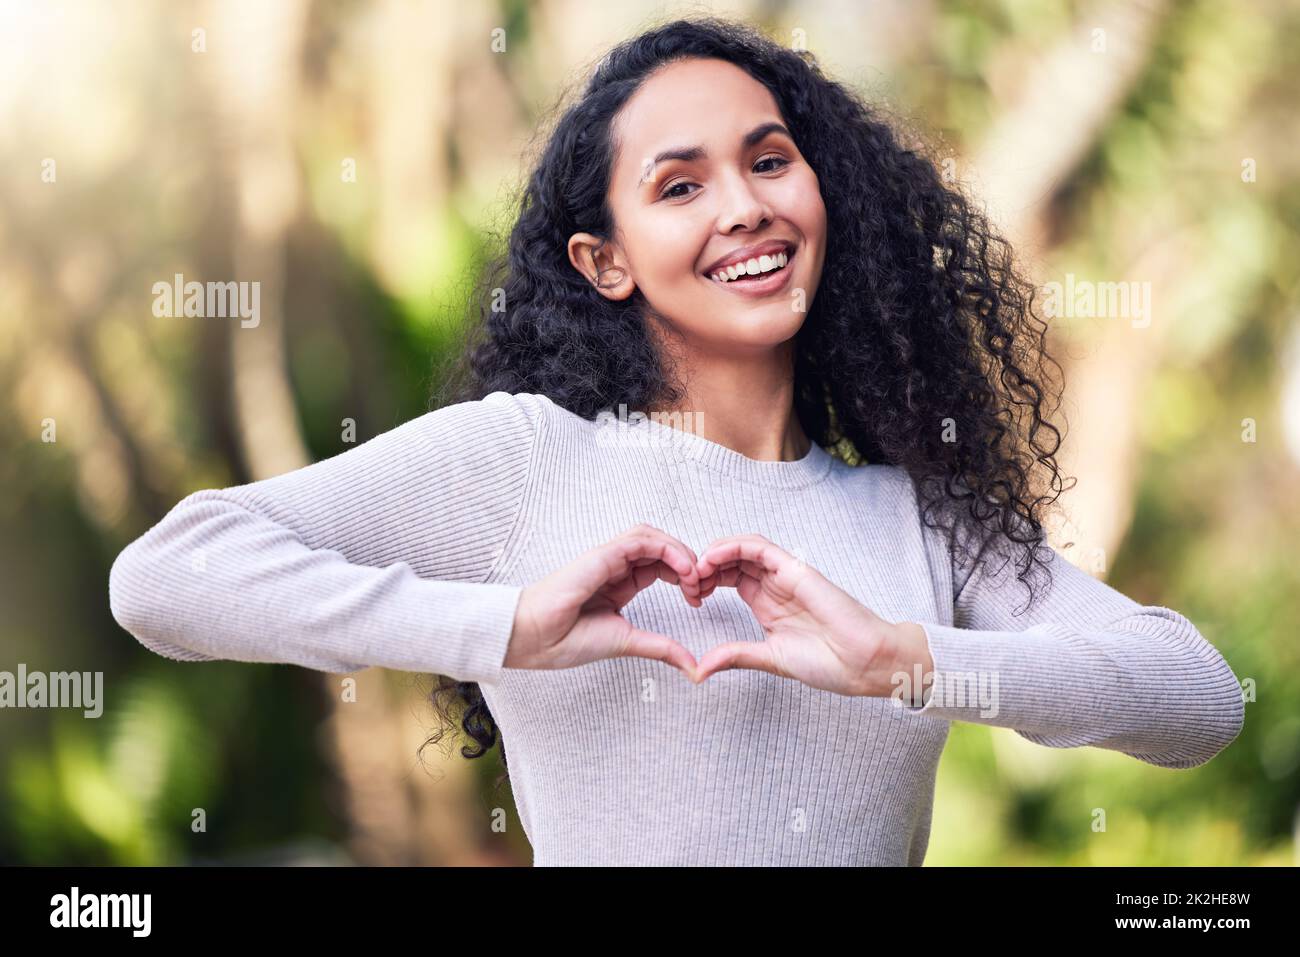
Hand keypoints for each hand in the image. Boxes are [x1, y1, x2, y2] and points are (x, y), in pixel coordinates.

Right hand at [505, 524, 703, 680]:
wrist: (536, 638)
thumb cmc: (568, 640)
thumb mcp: (629, 642)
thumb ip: (661, 648)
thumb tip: (693, 667)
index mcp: (620, 584)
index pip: (660, 565)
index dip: (684, 576)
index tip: (697, 600)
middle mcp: (615, 567)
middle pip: (661, 548)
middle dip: (687, 562)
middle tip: (701, 588)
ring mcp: (608, 558)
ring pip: (652, 537)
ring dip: (679, 551)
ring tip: (693, 575)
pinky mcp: (602, 555)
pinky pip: (640, 539)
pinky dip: (666, 548)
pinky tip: (682, 568)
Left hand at [692, 534, 932, 697]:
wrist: (863, 663)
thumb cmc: (828, 663)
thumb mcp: (770, 659)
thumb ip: (736, 656)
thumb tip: (699, 669)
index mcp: (767, 604)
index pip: (729, 578)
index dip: (706, 581)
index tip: (690, 597)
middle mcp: (774, 586)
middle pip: (732, 561)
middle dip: (706, 566)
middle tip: (687, 581)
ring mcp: (785, 575)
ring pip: (743, 548)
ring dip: (715, 552)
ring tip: (696, 568)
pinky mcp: (796, 569)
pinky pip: (760, 547)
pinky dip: (734, 547)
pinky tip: (713, 558)